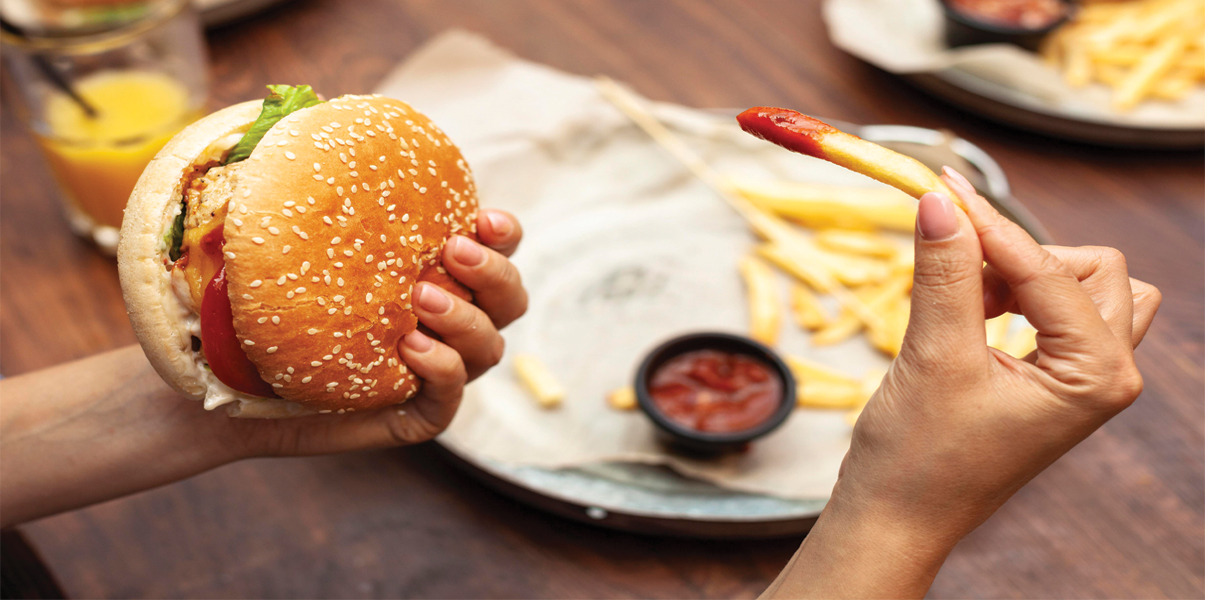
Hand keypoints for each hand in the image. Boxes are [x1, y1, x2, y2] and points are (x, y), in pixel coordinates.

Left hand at [0, 210, 525, 527]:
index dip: (505, 236)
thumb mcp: (279, 234)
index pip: (495, 252)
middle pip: (510, 301)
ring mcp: (429, 373)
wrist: (208, 381)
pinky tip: (412, 348)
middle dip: (495, 273)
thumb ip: (303, 183)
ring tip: (419, 300)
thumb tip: (302, 105)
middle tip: (450, 252)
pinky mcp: (405, 418)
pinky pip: (449, 402)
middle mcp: (441, 322)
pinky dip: (445, 373)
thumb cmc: (247, 301)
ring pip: (490, 349)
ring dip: (467, 320)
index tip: (484, 217)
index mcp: (428, 273)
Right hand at [764, 168, 1159, 597]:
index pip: (1047, 270)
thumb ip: (943, 272)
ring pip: (1079, 286)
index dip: (989, 226)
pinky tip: (963, 311)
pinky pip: (1053, 311)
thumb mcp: (932, 355)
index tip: (941, 185)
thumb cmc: (919, 459)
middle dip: (1020, 257)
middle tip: (953, 268)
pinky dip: (1011, 296)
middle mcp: (1105, 375)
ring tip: (958, 297)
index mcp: (1095, 375)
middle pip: (1090, 268)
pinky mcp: (1053, 379)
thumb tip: (940, 200)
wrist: (896, 517)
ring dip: (1021, 275)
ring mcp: (1081, 379)